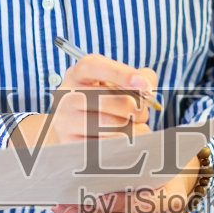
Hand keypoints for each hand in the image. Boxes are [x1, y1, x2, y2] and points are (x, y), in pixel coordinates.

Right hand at [12, 55, 156, 150]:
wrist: (76, 129)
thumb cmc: (103, 101)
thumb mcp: (117, 83)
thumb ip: (138, 76)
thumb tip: (147, 83)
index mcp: (77, 74)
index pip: (93, 67)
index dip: (120, 74)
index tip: (145, 85)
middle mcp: (67, 96)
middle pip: (108, 100)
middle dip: (136, 108)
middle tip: (142, 113)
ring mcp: (65, 122)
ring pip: (113, 126)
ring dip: (135, 128)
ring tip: (133, 127)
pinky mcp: (71, 145)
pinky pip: (110, 145)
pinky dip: (127, 143)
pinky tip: (125, 140)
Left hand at [52, 154, 200, 212]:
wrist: (177, 182)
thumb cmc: (159, 160)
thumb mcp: (149, 150)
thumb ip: (131, 149)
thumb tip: (102, 144)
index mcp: (172, 199)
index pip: (143, 205)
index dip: (117, 204)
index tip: (91, 198)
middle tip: (64, 206)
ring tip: (63, 208)